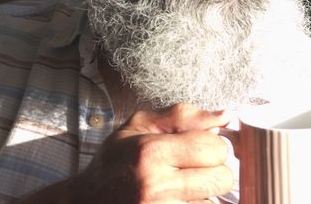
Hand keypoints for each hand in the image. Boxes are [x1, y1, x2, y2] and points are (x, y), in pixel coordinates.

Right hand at [25, 104, 234, 203]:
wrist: (83, 202)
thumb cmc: (114, 161)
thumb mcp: (139, 126)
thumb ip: (184, 116)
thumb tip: (226, 116)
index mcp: (151, 152)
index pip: (215, 148)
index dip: (214, 146)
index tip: (200, 148)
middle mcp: (155, 185)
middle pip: (223, 178)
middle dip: (215, 171)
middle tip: (194, 169)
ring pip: (215, 202)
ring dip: (205, 194)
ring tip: (183, 188)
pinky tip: (179, 199)